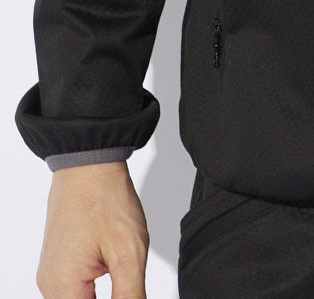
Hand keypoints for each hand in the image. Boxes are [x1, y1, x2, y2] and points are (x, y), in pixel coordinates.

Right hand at [36, 160, 147, 298]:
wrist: (89, 162)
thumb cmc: (105, 198)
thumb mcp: (129, 253)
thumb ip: (130, 296)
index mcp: (62, 288)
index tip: (128, 289)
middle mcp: (50, 284)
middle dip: (110, 296)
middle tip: (126, 275)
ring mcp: (52, 272)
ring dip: (103, 293)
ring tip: (118, 264)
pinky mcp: (58, 261)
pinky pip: (74, 286)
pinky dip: (94, 284)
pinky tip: (110, 264)